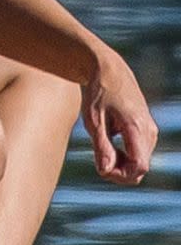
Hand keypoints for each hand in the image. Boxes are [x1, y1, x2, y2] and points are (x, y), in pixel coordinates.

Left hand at [81, 51, 158, 184]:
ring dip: (122, 164)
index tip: (101, 167)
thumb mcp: (93, 119)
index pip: (139, 166)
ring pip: (141, 162)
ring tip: (101, 149)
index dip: (120, 175)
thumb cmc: (98, 92)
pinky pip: (140, 153)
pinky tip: (110, 145)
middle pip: (141, 168)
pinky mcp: (147, 129)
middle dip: (119, 172)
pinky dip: (126, 156)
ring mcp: (150, 130)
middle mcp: (149, 130)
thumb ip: (101, 146)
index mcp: (137, 127)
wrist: (109, 70)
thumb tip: (105, 171)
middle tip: (98, 160)